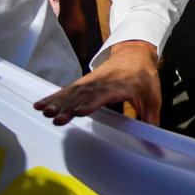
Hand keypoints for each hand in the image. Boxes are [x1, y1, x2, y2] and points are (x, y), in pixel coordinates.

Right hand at [34, 41, 160, 125]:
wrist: (134, 53)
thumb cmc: (144, 77)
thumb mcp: (153, 96)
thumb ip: (151, 118)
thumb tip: (154, 141)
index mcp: (121, 84)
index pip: (105, 94)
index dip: (93, 102)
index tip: (80, 111)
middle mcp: (103, 82)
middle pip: (85, 94)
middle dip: (70, 106)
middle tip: (55, 118)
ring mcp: (91, 81)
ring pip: (73, 92)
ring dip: (59, 102)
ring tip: (44, 112)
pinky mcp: (83, 82)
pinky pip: (67, 90)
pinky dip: (54, 97)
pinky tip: (39, 105)